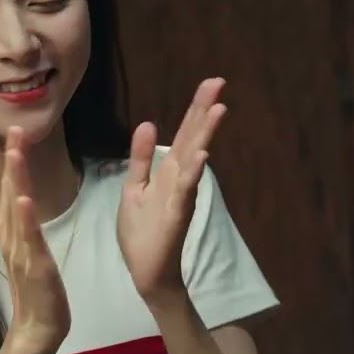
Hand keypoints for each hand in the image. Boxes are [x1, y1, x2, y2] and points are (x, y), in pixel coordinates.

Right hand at [0, 126, 70, 353]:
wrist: (37, 329)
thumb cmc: (39, 290)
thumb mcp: (30, 250)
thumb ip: (23, 225)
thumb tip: (19, 198)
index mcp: (12, 231)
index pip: (11, 188)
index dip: (13, 159)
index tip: (15, 131)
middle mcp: (12, 237)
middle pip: (9, 191)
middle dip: (12, 159)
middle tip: (14, 129)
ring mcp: (21, 251)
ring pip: (16, 209)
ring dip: (15, 180)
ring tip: (15, 154)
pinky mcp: (34, 267)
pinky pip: (29, 240)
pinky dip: (25, 219)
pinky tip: (23, 200)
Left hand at [117, 78, 227, 303]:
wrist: (146, 272)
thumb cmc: (141, 232)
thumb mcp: (135, 187)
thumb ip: (141, 158)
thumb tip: (149, 123)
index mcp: (168, 171)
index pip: (185, 133)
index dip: (196, 108)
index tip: (211, 82)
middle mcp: (179, 179)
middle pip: (194, 138)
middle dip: (204, 111)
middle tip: (219, 82)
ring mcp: (180, 196)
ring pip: (194, 159)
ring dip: (206, 135)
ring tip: (218, 109)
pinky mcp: (176, 215)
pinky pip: (185, 190)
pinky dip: (194, 173)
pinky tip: (202, 156)